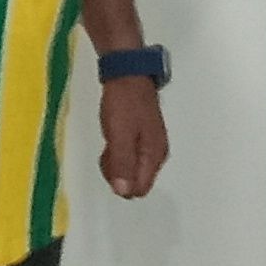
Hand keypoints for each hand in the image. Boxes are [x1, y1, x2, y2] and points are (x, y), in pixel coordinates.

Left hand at [97, 74, 168, 196]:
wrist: (127, 73)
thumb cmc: (124, 102)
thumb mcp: (119, 135)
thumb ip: (122, 163)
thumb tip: (124, 192)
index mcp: (154, 154)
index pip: (140, 188)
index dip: (121, 182)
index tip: (111, 162)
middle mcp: (156, 153)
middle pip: (135, 181)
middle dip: (117, 171)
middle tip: (108, 149)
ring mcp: (150, 144)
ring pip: (130, 170)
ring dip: (115, 161)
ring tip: (110, 139)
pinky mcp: (142, 136)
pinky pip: (128, 156)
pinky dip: (117, 151)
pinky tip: (112, 136)